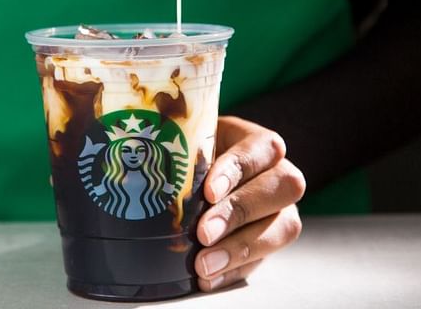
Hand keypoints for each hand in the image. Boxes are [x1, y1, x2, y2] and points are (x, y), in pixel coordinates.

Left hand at [195, 116, 305, 291]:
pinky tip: (209, 277)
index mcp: (259, 143)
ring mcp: (280, 209)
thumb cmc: (193, 157)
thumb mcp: (188, 146)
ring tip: (204, 263)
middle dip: (239, 211)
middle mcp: (279, 173)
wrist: (196, 181)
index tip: (208, 192)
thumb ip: (178, 153)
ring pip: (284, 226)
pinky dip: (234, 270)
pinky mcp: (271, 241)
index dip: (238, 169)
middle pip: (282, 187)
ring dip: (241, 248)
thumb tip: (136, 168)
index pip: (262, 147)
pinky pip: (264, 259)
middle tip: (204, 233)